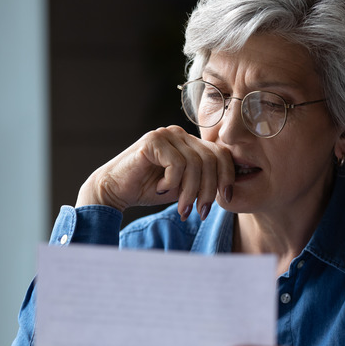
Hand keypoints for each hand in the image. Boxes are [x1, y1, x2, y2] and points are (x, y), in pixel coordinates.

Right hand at [76, 126, 234, 219]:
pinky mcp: (152, 141)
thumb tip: (230, 191)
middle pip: (211, 159)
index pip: (221, 154)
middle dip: (208, 190)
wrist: (114, 191)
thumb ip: (204, 183)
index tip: (226, 199)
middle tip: (200, 212)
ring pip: (195, 164)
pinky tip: (160, 188)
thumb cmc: (149, 189)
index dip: (227, 177)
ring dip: (190, 191)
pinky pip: (176, 164)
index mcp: (190, 142)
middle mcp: (180, 134)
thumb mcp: (185, 188)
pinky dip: (172, 182)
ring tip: (182, 207)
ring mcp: (166, 135)